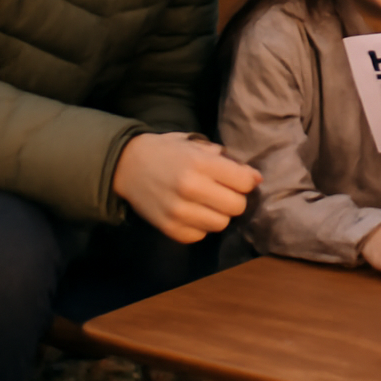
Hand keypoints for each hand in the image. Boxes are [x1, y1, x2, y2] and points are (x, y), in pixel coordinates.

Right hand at [112, 132, 262, 243]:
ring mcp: (178, 212)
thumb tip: (254, 177)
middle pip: (237, 207)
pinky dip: (201, 226)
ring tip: (209, 203)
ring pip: (220, 224)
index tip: (241, 178)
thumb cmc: (166, 151)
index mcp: (199, 163)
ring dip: (220, 214)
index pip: (244, 182)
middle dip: (235, 198)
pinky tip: (193, 213)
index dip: (247, 180)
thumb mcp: (195, 145)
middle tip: (225, 191)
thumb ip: (224, 159)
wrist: (126, 166)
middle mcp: (190, 189)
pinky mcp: (169, 229)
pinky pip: (200, 235)